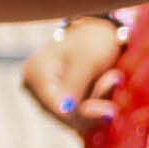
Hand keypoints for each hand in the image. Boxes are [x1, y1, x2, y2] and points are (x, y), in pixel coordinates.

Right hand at [23, 14, 126, 147]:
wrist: (97, 30)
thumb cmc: (92, 40)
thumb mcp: (87, 61)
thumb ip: (74, 87)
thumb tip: (64, 112)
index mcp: (35, 76)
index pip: (58, 110)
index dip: (86, 114)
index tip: (112, 110)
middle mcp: (33, 88)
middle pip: (65, 116)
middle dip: (94, 105)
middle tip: (115, 80)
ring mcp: (43, 94)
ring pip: (73, 117)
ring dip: (98, 103)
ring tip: (112, 77)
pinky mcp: (56, 98)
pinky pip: (76, 114)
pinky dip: (95, 104)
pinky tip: (104, 86)